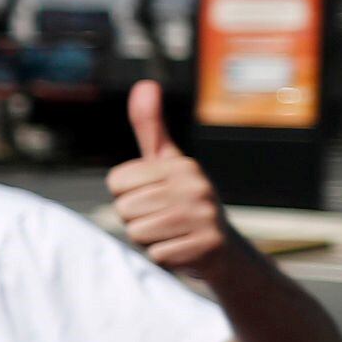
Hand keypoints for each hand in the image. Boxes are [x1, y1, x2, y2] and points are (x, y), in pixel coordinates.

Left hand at [110, 81, 232, 280]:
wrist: (224, 251)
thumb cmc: (185, 201)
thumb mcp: (167, 162)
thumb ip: (150, 126)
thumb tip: (145, 84)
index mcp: (182, 166)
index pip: (116, 183)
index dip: (127, 195)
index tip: (153, 197)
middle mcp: (196, 187)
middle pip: (124, 209)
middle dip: (137, 219)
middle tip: (164, 219)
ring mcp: (204, 217)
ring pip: (137, 233)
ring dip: (149, 239)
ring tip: (173, 233)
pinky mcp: (206, 247)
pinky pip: (155, 255)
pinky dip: (163, 257)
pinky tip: (183, 250)